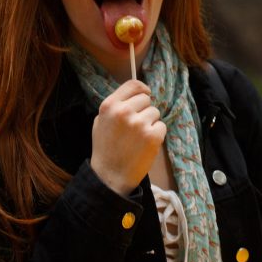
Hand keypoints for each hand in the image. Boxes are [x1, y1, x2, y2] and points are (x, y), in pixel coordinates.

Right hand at [90, 80, 165, 195]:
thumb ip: (115, 106)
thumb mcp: (100, 121)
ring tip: (139, 136)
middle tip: (136, 125)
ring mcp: (139, 123)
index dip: (142, 89)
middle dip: (144, 110)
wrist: (110, 177)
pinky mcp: (153, 136)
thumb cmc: (105, 148)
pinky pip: (162, 126)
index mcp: (110, 105)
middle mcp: (124, 111)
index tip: (145, 94)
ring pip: (155, 112)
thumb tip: (134, 95)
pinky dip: (157, 134)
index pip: (133, 84)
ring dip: (150, 122)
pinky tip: (145, 144)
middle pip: (146, 99)